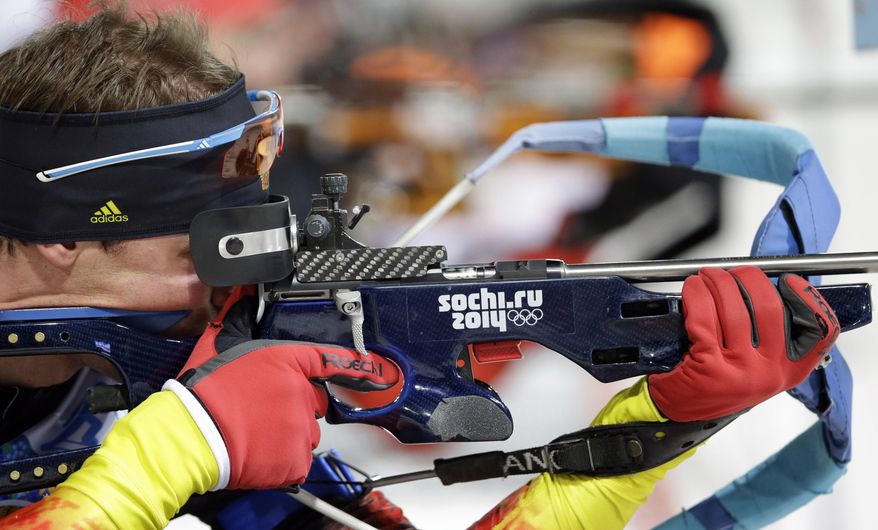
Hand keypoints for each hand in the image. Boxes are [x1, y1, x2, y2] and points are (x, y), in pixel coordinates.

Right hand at [163, 287, 399, 489]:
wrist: (190, 438)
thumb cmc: (205, 391)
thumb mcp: (220, 341)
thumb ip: (239, 314)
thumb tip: (243, 289)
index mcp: (289, 362)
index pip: (333, 360)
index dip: (361, 366)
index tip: (383, 372)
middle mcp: (302, 394)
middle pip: (314, 400)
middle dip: (295, 404)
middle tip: (261, 408)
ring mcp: (301, 428)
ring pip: (305, 431)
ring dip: (287, 432)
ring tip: (254, 430)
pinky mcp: (295, 459)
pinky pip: (297, 459)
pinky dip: (281, 459)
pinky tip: (257, 449)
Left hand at [648, 266, 839, 421]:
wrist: (678, 408)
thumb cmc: (715, 381)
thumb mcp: (756, 365)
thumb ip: (770, 335)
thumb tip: (762, 287)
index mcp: (789, 371)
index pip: (819, 331)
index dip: (808, 299)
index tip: (790, 281)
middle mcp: (769, 373)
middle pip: (770, 308)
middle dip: (747, 279)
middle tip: (730, 272)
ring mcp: (740, 372)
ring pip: (734, 309)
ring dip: (717, 282)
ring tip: (707, 277)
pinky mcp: (709, 367)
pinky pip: (703, 317)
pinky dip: (696, 295)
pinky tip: (692, 290)